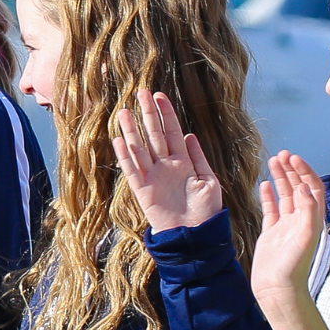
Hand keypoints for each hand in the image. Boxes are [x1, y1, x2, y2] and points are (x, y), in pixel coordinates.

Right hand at [112, 89, 223, 232]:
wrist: (196, 236)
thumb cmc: (206, 210)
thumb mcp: (209, 181)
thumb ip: (198, 158)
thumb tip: (188, 136)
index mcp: (183, 162)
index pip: (172, 132)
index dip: (166, 114)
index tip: (160, 95)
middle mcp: (165, 166)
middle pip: (154, 134)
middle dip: (148, 114)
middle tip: (141, 93)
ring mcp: (152, 177)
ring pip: (140, 148)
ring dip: (132, 130)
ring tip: (124, 111)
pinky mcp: (142, 190)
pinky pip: (132, 170)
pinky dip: (125, 156)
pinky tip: (119, 140)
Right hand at [252, 151, 326, 322]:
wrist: (278, 288)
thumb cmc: (293, 265)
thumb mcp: (306, 236)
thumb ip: (308, 210)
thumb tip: (304, 186)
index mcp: (312, 219)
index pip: (311, 188)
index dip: (305, 172)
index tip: (293, 158)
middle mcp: (301, 220)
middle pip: (298, 188)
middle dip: (292, 170)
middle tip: (282, 154)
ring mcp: (286, 225)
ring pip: (284, 195)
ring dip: (280, 178)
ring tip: (272, 162)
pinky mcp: (271, 232)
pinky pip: (271, 209)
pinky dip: (268, 195)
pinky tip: (264, 184)